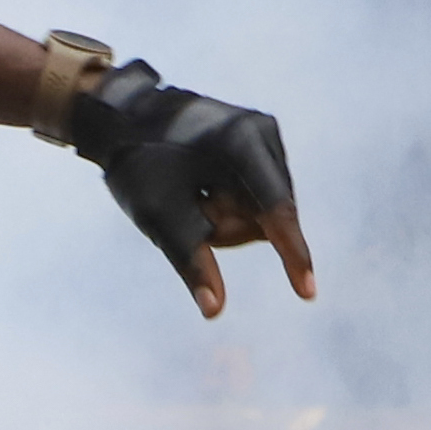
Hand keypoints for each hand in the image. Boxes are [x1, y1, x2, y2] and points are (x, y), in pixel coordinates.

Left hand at [58, 59, 319, 319]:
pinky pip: (260, 197)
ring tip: (194, 194)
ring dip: (229, 218)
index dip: (291, 254)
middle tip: (190, 207)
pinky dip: (231, 206)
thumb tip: (214, 311)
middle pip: (269, 214)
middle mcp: (262, 133)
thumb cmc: (138, 164)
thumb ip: (191, 260)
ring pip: (266, 210)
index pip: (275, 210)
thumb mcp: (159, 215)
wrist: (124, 118)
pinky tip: (206, 190)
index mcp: (241, 141)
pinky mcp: (261, 145)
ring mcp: (265, 137)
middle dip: (228, 227)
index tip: (307, 293)